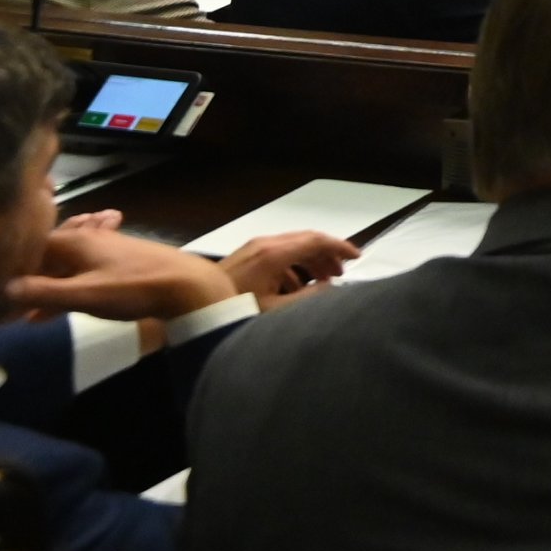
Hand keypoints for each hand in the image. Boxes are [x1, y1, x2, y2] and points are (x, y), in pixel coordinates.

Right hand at [6, 225, 244, 319]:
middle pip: (44, 257)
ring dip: (42, 289)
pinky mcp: (118, 266)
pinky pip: (79, 276)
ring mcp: (104, 251)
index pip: (29, 246)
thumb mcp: (83, 295)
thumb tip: (2, 289)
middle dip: (24, 279)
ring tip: (21, 315)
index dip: (7, 266)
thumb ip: (43, 292)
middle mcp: (86, 239)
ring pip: (62, 268)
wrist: (187, 286)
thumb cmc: (132, 287)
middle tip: (2, 306)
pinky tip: (47, 314)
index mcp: (74, 241)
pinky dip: (61, 292)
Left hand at [222, 229, 360, 300]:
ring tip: (325, 280)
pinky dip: (296, 265)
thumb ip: (309, 298)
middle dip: (328, 254)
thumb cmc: (235, 310)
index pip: (317, 240)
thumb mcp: (276, 310)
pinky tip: (298, 286)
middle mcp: (266, 244)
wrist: (191, 304)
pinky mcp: (247, 256)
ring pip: (293, 246)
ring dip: (312, 260)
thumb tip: (331, 287)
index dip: (340, 247)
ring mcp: (254, 248)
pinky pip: (279, 254)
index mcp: (275, 253)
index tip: (358, 257)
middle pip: (306, 240)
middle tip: (343, 273)